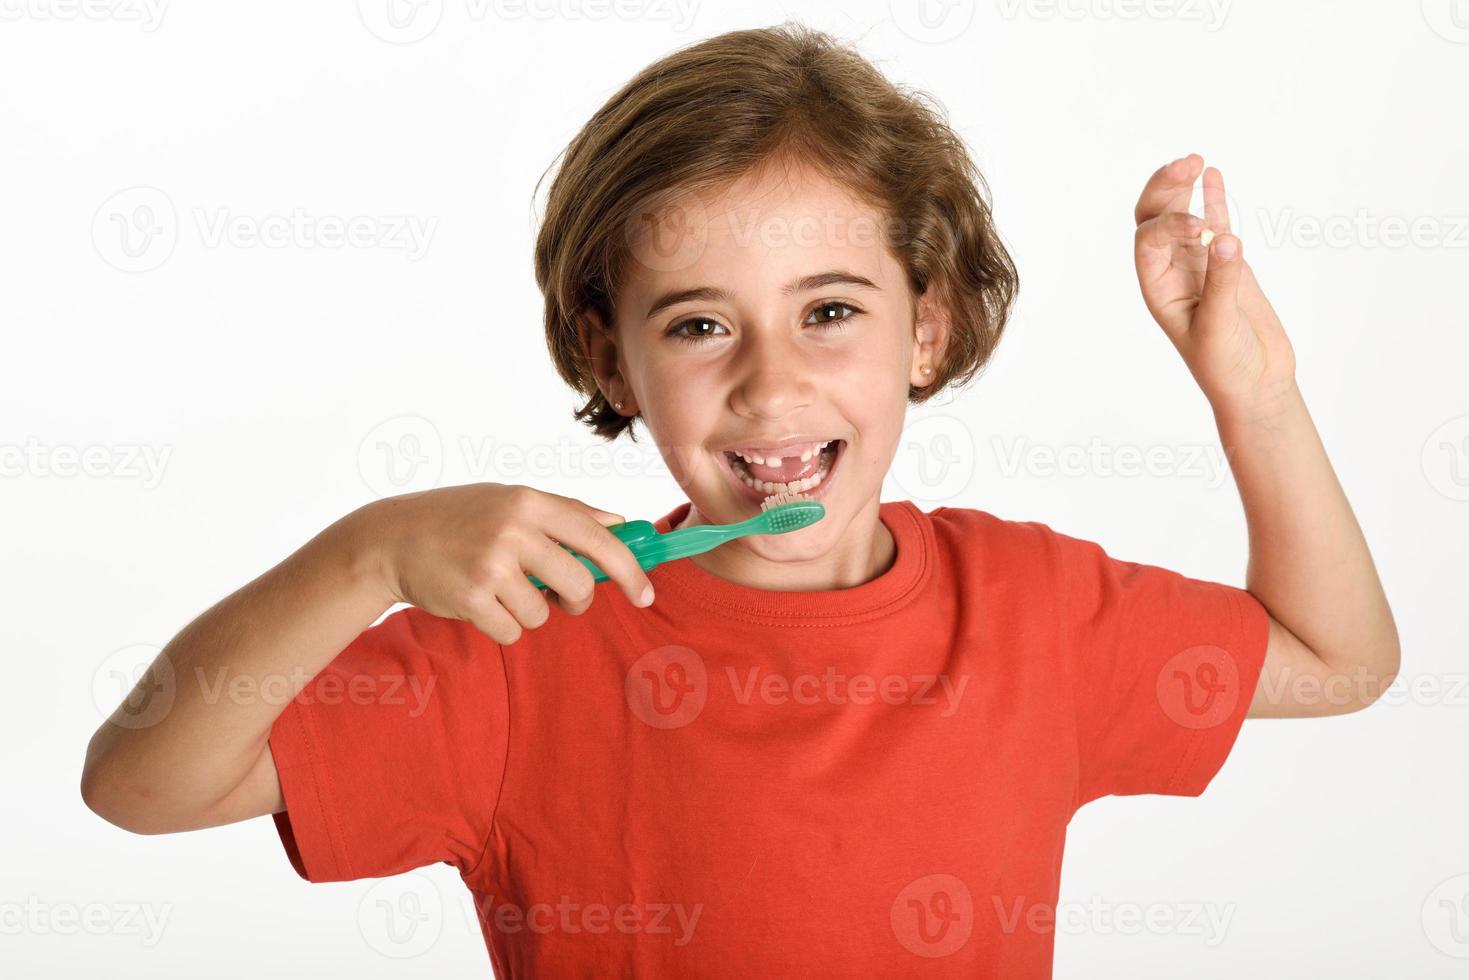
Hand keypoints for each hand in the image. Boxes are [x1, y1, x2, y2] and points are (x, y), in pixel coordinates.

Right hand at [369, 483, 654, 643]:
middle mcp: (514, 530)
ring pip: (543, 614)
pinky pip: (513, 631)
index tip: (645, 593)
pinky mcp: (471, 599)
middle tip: (560, 597)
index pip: (599, 538)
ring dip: (529, 612)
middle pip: (579, 583)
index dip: (630, 569)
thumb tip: (620, 521)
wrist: (391, 538)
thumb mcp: (510, 500)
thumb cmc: (458, 518)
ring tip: (500, 589)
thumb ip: (566, 511)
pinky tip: (480, 602)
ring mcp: (491, 565)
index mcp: (530, 502)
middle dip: (576, 600)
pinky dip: (503, 625)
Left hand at [1133, 154, 1297, 417]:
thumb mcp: (1219, 326)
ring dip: (1185, 189)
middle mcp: (1173, 272)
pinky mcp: (1229, 265)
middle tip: (1186, 163)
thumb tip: (1225, 238)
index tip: (1202, 227)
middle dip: (1165, 189)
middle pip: (1155, 219)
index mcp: (1157, 287)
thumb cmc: (1225, 364)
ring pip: (1184, 217)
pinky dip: (1213, 199)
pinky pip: (1217, 224)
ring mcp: (1200, 265)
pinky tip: (1212, 174)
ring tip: (1196, 161)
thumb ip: (1223, 283)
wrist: (1254, 383)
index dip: (1170, 223)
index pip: (1150, 240)